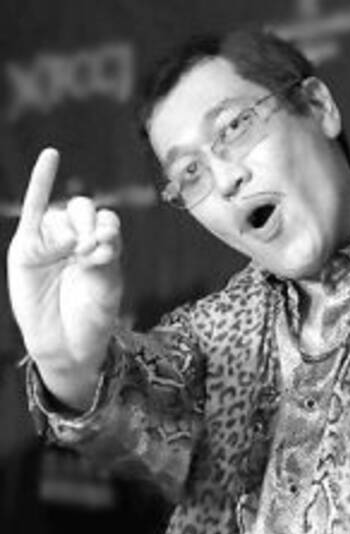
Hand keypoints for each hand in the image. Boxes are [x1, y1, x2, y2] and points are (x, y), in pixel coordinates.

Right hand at [7, 148, 122, 406]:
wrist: (67, 345)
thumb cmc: (93, 318)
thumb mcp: (108, 287)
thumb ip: (107, 258)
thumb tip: (99, 232)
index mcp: (101, 247)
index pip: (106, 222)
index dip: (107, 230)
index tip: (104, 252)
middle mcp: (77, 240)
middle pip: (84, 210)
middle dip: (88, 225)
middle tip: (88, 250)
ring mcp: (51, 242)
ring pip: (61, 215)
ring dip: (69, 227)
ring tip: (73, 252)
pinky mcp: (27, 248)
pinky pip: (34, 208)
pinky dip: (41, 181)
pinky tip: (50, 157)